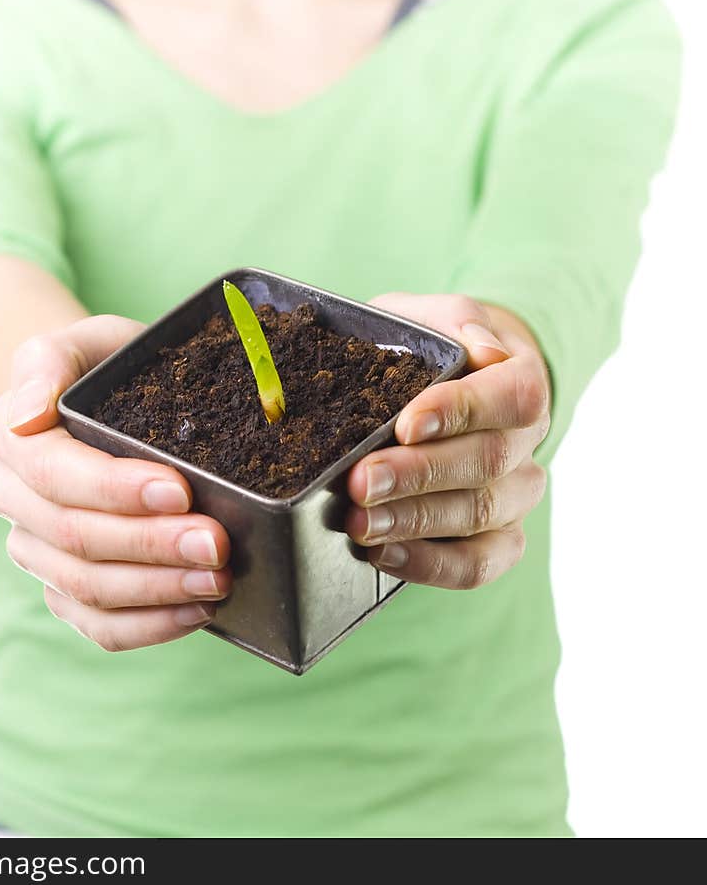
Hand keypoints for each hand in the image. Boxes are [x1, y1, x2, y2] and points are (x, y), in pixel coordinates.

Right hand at [0, 315, 231, 650]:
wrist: (91, 410)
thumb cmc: (101, 371)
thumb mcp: (84, 342)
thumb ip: (49, 361)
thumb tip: (26, 413)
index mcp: (11, 439)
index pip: (55, 474)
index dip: (116, 489)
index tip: (180, 491)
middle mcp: (13, 500)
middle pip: (76, 538)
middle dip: (152, 545)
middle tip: (217, 543)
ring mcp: (36, 549)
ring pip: (87, 588)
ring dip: (157, 590)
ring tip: (217, 579)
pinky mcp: (64, 587)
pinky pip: (97, 624)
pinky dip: (148, 626)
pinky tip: (196, 612)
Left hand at [346, 294, 550, 588]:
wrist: (444, 389)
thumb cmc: (429, 351)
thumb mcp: (428, 318)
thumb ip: (452, 320)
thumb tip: (484, 347)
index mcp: (522, 382)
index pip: (512, 397)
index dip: (461, 412)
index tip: (406, 423)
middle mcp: (526, 443)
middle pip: (488, 463)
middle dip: (419, 475)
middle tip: (362, 481)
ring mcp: (515, 495)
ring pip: (481, 517)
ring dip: (415, 522)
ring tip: (359, 523)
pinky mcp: (495, 539)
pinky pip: (477, 565)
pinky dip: (430, 565)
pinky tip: (382, 555)